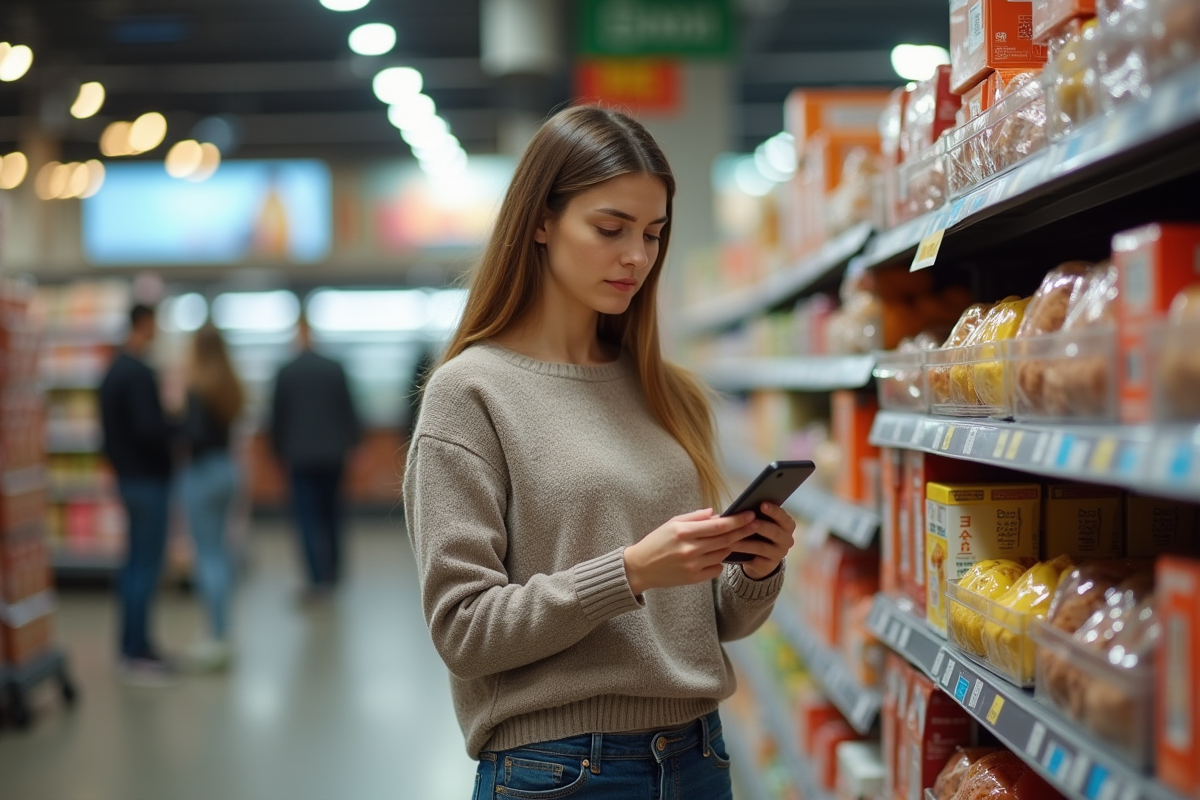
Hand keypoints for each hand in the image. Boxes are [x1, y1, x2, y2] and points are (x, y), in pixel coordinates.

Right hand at [623, 508, 756, 595]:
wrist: (640, 568)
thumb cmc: (656, 542)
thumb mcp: (672, 523)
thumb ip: (695, 517)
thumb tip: (716, 513)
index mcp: (684, 532)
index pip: (718, 525)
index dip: (737, 520)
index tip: (750, 514)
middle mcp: (690, 549)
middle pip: (725, 540)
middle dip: (743, 531)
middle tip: (756, 524)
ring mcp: (692, 565)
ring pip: (723, 554)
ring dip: (731, 545)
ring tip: (736, 538)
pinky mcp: (693, 579)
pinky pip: (716, 569)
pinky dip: (720, 561)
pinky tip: (716, 554)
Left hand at [732, 502, 796, 579]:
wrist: (759, 557)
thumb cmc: (759, 532)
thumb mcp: (761, 522)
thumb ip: (757, 515)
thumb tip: (744, 508)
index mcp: (787, 525)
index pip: (783, 517)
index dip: (774, 511)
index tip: (762, 504)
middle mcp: (787, 540)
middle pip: (775, 532)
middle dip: (761, 526)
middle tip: (750, 522)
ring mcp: (779, 554)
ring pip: (762, 547)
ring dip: (747, 542)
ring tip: (733, 537)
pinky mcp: (768, 566)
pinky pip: (755, 559)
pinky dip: (743, 552)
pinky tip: (731, 548)